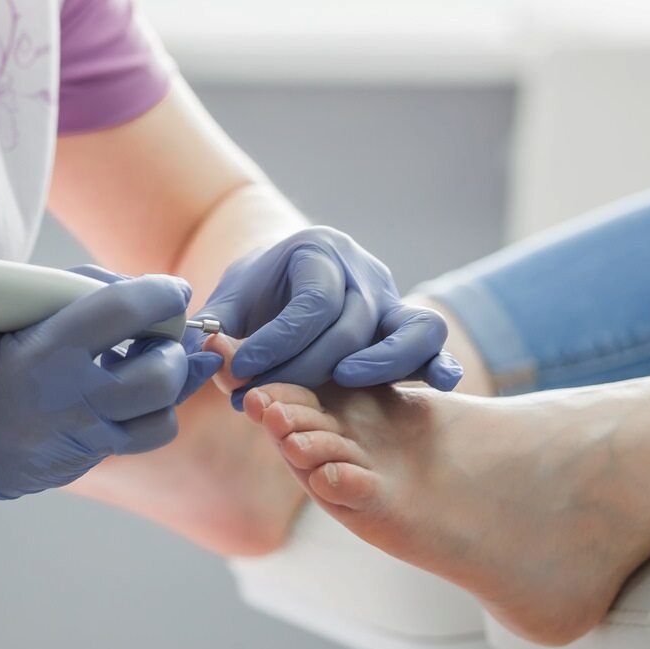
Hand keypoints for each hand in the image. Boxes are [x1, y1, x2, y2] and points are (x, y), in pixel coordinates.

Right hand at [0, 274, 195, 536]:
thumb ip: (62, 298)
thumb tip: (124, 290)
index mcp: (40, 355)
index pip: (124, 313)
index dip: (160, 293)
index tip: (172, 288)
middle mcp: (65, 405)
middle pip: (159, 378)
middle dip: (173, 349)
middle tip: (162, 333)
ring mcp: (72, 446)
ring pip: (158, 423)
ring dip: (166, 391)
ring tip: (145, 367)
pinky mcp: (72, 469)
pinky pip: (127, 441)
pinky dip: (136, 414)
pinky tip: (114, 393)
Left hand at [194, 226, 462, 408]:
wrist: (284, 280)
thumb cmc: (255, 293)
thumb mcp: (230, 300)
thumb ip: (217, 326)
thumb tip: (208, 352)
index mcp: (318, 250)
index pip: (311, 302)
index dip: (277, 342)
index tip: (239, 371)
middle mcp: (362, 270)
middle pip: (353, 324)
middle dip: (308, 368)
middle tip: (267, 397)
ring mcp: (390, 298)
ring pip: (410, 326)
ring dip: (383, 362)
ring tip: (345, 382)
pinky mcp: (406, 327)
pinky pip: (432, 342)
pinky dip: (439, 362)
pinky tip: (441, 383)